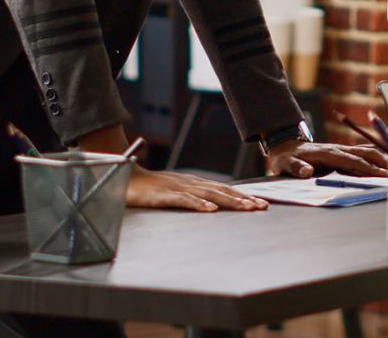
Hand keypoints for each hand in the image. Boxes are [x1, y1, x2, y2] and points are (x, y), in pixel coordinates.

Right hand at [126, 165, 269, 211]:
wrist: (126, 178)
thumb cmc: (150, 187)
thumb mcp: (176, 191)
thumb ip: (193, 196)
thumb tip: (212, 204)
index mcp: (195, 183)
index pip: (224, 189)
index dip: (243, 196)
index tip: (260, 203)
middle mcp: (192, 183)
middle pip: (222, 191)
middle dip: (243, 199)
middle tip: (261, 206)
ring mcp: (179, 188)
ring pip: (209, 195)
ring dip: (229, 201)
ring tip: (246, 208)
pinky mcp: (164, 195)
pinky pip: (184, 200)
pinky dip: (199, 204)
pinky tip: (210, 209)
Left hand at [266, 141, 386, 178]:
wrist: (286, 147)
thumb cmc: (288, 158)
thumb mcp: (287, 164)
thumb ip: (297, 168)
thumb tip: (307, 172)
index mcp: (329, 152)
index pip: (353, 161)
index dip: (368, 168)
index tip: (382, 175)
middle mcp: (338, 148)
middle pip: (366, 152)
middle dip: (382, 161)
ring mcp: (341, 149)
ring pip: (367, 150)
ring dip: (381, 157)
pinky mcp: (342, 152)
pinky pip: (363, 152)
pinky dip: (375, 155)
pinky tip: (384, 163)